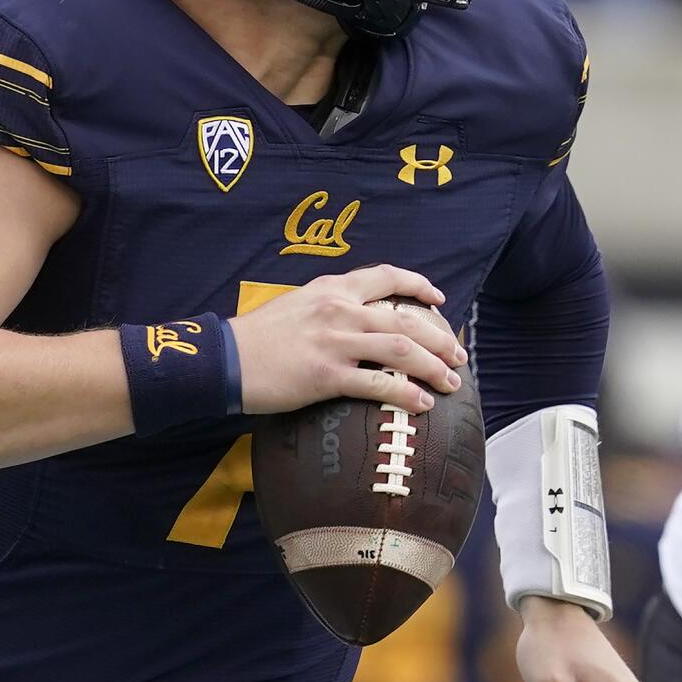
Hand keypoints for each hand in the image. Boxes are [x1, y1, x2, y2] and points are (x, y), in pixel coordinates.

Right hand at [229, 262, 464, 414]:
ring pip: (401, 350)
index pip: (386, 277)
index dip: (419, 286)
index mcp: (332, 289)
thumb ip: (332, 307)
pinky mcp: (326, 375)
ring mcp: (334, 342)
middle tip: (459, 356)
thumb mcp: (298, 305)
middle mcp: (339, 310)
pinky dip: (406, 394)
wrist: (223, 359)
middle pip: (406, 321)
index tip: (439, 300)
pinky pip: (378, 384)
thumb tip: (361, 319)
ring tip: (450, 382)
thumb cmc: (258, 337)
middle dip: (440, 339)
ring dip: (433, 367)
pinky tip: (421, 404)